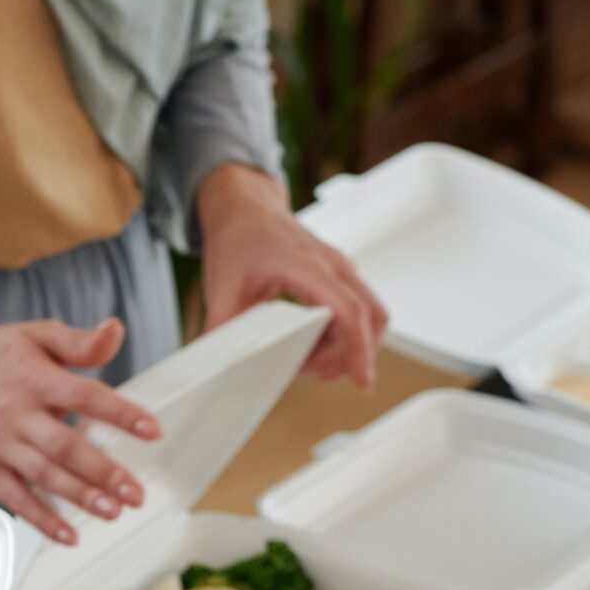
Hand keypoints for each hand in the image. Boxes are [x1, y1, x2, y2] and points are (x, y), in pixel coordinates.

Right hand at [0, 293, 162, 544]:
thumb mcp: (36, 334)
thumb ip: (79, 342)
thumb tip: (115, 332)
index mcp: (38, 379)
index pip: (87, 397)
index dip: (121, 414)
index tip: (151, 430)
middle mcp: (19, 414)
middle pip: (67, 447)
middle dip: (104, 472)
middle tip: (135, 492)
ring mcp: (1, 445)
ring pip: (45, 476)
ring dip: (79, 497)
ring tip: (111, 512)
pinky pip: (16, 498)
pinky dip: (41, 519)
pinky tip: (67, 534)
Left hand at [195, 163, 388, 387]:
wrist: (245, 208)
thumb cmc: (237, 240)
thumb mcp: (220, 289)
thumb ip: (223, 331)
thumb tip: (220, 367)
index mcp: (305, 265)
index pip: (347, 310)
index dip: (358, 348)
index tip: (362, 380)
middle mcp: (332, 265)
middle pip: (370, 315)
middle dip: (352, 353)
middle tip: (314, 372)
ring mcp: (340, 269)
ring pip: (368, 314)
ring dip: (346, 346)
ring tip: (307, 360)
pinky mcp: (339, 276)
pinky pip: (356, 309)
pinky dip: (342, 333)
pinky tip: (311, 344)